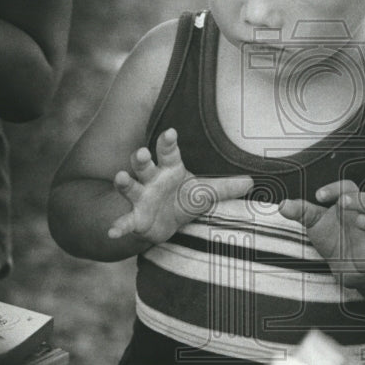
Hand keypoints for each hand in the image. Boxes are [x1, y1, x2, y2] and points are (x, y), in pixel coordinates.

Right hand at [107, 128, 253, 243]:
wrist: (164, 222)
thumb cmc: (182, 199)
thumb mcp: (204, 193)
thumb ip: (226, 188)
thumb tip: (252, 182)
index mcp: (169, 168)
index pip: (168, 151)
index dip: (168, 142)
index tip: (170, 132)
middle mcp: (151, 179)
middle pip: (144, 165)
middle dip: (141, 159)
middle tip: (141, 153)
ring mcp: (140, 197)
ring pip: (130, 186)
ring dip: (124, 182)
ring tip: (120, 177)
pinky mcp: (135, 217)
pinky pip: (125, 221)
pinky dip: (118, 226)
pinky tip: (112, 232)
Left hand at [279, 180, 364, 286]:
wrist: (345, 264)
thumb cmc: (333, 236)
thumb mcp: (314, 223)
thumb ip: (300, 212)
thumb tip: (282, 205)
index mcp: (350, 205)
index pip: (348, 188)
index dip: (335, 188)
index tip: (318, 196)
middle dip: (358, 200)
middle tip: (343, 203)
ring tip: (360, 221)